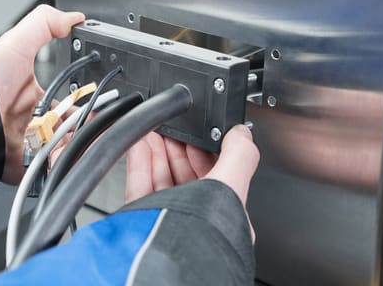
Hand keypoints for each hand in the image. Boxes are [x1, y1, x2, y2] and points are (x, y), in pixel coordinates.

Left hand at [0, 5, 84, 183]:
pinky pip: (49, 169)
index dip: (86, 108)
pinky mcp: (24, 166)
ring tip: (69, 144)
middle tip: (88, 131)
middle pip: (71, 131)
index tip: (98, 109)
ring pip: (64, 151)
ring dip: (72, 149)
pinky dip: (58, 165)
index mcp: (36, 98)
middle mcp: (34, 122)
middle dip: (83, 132)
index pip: (70, 105)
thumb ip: (44, 24)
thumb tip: (75, 17)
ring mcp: (29, 145)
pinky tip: (58, 157)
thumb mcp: (16, 44)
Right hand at [125, 125, 259, 239]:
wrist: (167, 253)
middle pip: (185, 175)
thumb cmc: (204, 233)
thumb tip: (242, 134)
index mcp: (223, 215)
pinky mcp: (142, 218)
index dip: (205, 152)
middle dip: (178, 148)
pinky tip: (140, 143)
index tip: (198, 133)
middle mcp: (195, 219)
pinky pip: (140, 183)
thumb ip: (240, 157)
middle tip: (172, 128)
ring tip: (153, 130)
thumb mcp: (231, 186)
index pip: (216, 176)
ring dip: (158, 150)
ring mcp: (167, 218)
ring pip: (161, 177)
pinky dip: (139, 160)